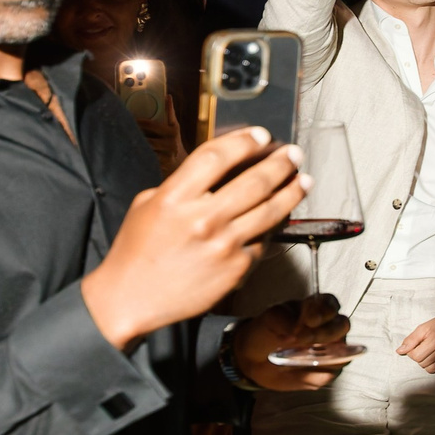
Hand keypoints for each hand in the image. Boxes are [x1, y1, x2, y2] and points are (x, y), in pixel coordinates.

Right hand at [78, 127, 308, 347]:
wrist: (130, 298)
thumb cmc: (137, 251)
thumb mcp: (148, 205)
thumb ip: (183, 185)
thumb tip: (220, 168)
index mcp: (174, 198)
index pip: (216, 157)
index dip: (243, 142)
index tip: (261, 135)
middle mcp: (202, 219)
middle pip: (254, 181)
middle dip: (280, 163)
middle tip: (293, 154)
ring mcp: (223, 244)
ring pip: (271, 210)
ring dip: (293, 191)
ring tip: (303, 180)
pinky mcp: (237, 267)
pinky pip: (263, 240)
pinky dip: (274, 226)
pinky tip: (281, 216)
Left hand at [229, 296, 349, 391]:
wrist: (255, 358)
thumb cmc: (267, 331)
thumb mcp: (271, 319)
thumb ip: (285, 320)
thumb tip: (296, 333)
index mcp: (317, 309)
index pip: (331, 305)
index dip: (325, 311)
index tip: (310, 320)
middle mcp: (329, 327)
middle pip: (342, 325)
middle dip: (326, 332)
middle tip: (305, 339)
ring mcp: (331, 348)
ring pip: (343, 349)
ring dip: (325, 352)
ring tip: (300, 356)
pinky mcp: (327, 369)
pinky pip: (333, 369)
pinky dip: (321, 368)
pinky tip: (305, 366)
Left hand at [398, 308, 434, 376]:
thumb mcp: (425, 327)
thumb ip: (411, 340)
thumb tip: (400, 351)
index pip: (416, 357)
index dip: (413, 352)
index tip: (418, 347)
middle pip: (424, 365)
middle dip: (422, 357)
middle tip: (427, 349)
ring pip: (433, 370)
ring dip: (430, 364)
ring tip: (433, 354)